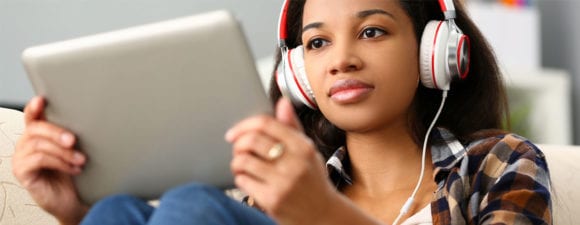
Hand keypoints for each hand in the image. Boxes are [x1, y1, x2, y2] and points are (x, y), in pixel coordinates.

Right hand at [12, 97, 88, 224]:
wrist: (74, 198)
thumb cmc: (74, 171)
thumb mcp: (76, 149)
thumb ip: (74, 133)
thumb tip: (90, 117)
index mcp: (38, 133)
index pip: (32, 115)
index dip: (34, 107)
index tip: (42, 99)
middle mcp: (26, 143)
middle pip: (36, 128)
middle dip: (57, 132)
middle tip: (73, 140)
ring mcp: (21, 157)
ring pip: (39, 145)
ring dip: (63, 151)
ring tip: (80, 159)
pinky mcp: (22, 172)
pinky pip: (38, 160)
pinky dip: (59, 163)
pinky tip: (73, 169)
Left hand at [226, 98, 338, 224]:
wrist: (322, 215)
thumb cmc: (312, 180)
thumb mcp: (307, 151)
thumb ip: (292, 127)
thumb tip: (282, 102)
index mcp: (303, 146)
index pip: (266, 124)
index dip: (244, 125)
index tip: (234, 133)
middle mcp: (295, 163)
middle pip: (251, 141)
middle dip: (238, 144)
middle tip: (238, 150)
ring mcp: (283, 183)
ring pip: (243, 161)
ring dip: (237, 162)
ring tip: (243, 166)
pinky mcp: (272, 200)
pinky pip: (243, 181)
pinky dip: (240, 178)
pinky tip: (249, 180)